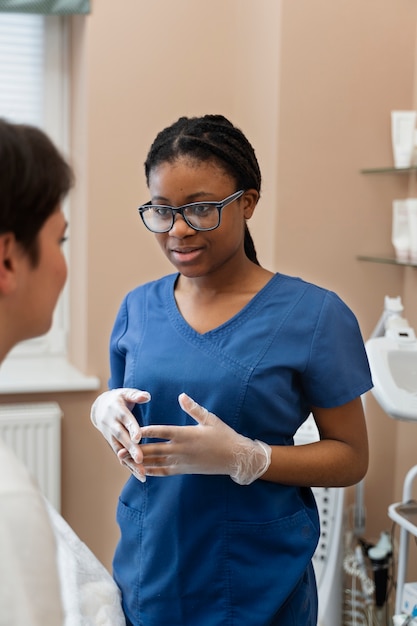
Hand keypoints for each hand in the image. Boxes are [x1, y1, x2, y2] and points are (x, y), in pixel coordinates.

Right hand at [90, 388, 150, 481]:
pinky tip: (140, 475)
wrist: (99, 407)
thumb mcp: (126, 392)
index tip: (138, 438)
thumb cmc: (119, 398)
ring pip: (120, 450)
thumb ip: (136, 395)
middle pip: (122, 437)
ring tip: (142, 474)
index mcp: (117, 410)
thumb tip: (147, 396)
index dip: (131, 428)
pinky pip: (121, 455)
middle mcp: (112, 424)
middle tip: (140, 460)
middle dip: (131, 449)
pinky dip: (129, 465)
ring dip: (130, 462)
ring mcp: (110, 435)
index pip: (125, 420)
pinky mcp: (112, 443)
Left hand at [138, 393, 270, 484]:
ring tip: (125, 461)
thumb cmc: (223, 435)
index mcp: (186, 434)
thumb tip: (181, 396)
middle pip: (154, 450)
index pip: (162, 432)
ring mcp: (182, 461)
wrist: (235, 457)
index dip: (146, 431)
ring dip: (140, 462)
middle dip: (136, 450)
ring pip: (156, 463)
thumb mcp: (210, 419)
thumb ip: (193, 408)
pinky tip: (141, 471)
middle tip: (119, 449)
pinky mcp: (184, 469)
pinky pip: (165, 471)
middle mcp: (181, 449)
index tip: (133, 430)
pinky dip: (152, 471)